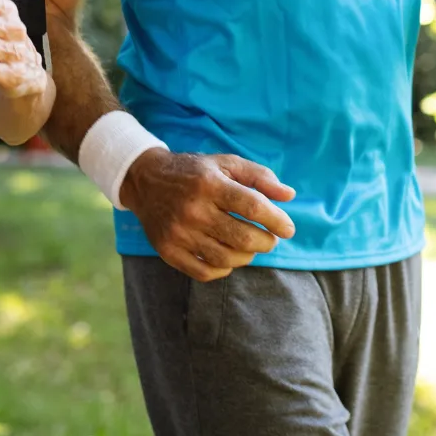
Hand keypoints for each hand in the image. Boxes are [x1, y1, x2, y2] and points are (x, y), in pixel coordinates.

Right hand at [121, 150, 296, 282]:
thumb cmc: (195, 172)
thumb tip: (289, 195)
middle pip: (243, 238)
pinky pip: (205, 272)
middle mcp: (193, 209)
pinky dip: (224, 268)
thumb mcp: (226, 164)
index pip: (253, 207)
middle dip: (266, 242)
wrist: (146, 181)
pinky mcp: (168, 251)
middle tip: (270, 239)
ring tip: (250, 246)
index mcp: (210, 183)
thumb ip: (259, 176)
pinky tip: (228, 256)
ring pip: (227, 258)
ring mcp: (179, 233)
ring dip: (247, 256)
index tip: (288, 229)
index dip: (277, 221)